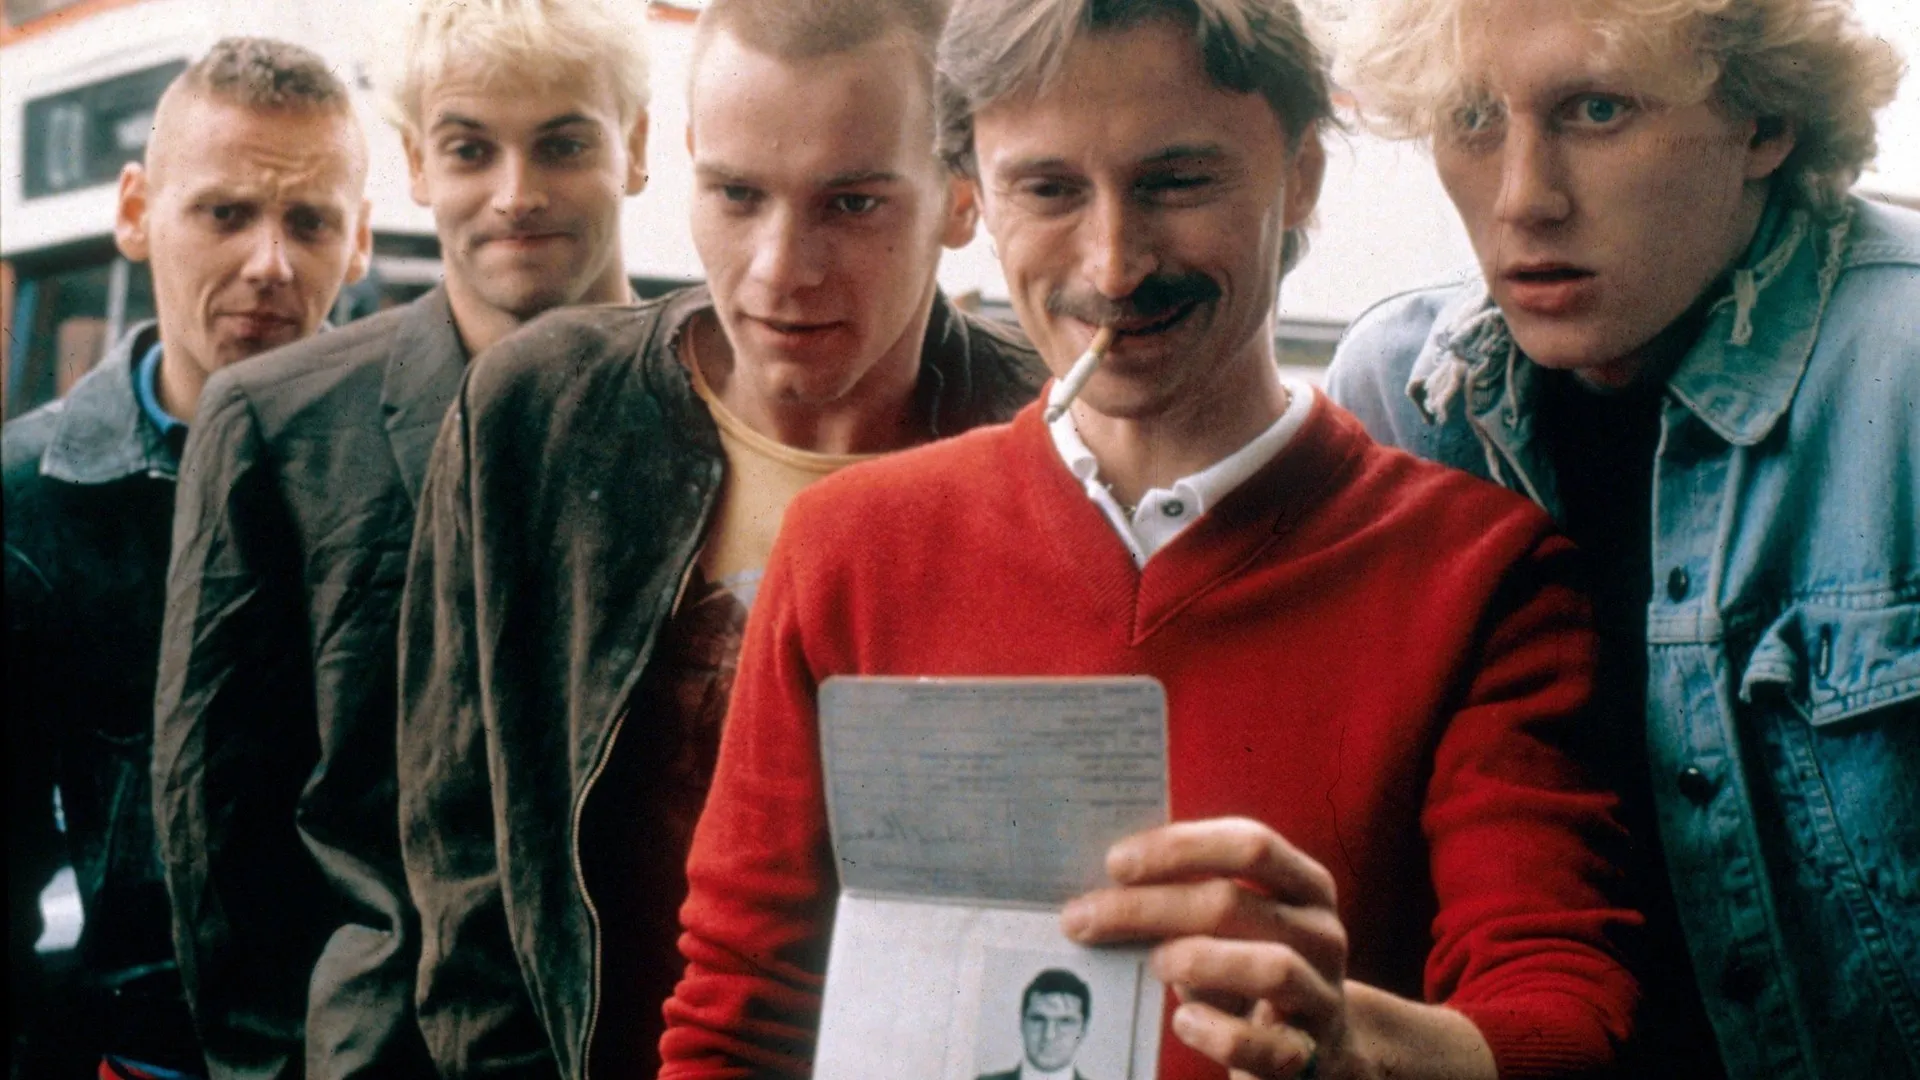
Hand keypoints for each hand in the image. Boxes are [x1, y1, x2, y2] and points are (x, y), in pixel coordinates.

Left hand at [1060, 817, 1359, 1079]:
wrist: (1312, 1049)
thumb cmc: (1249, 971)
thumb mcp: (1230, 928)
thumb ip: (1186, 900)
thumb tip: (1099, 891)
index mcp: (1304, 884)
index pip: (1249, 845)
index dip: (1179, 848)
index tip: (1115, 863)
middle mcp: (1322, 933)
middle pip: (1235, 903)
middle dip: (1149, 907)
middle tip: (1084, 917)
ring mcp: (1322, 995)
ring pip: (1269, 967)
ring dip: (1195, 960)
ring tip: (1152, 963)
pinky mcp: (1310, 1055)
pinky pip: (1268, 1045)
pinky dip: (1219, 1032)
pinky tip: (1183, 1021)